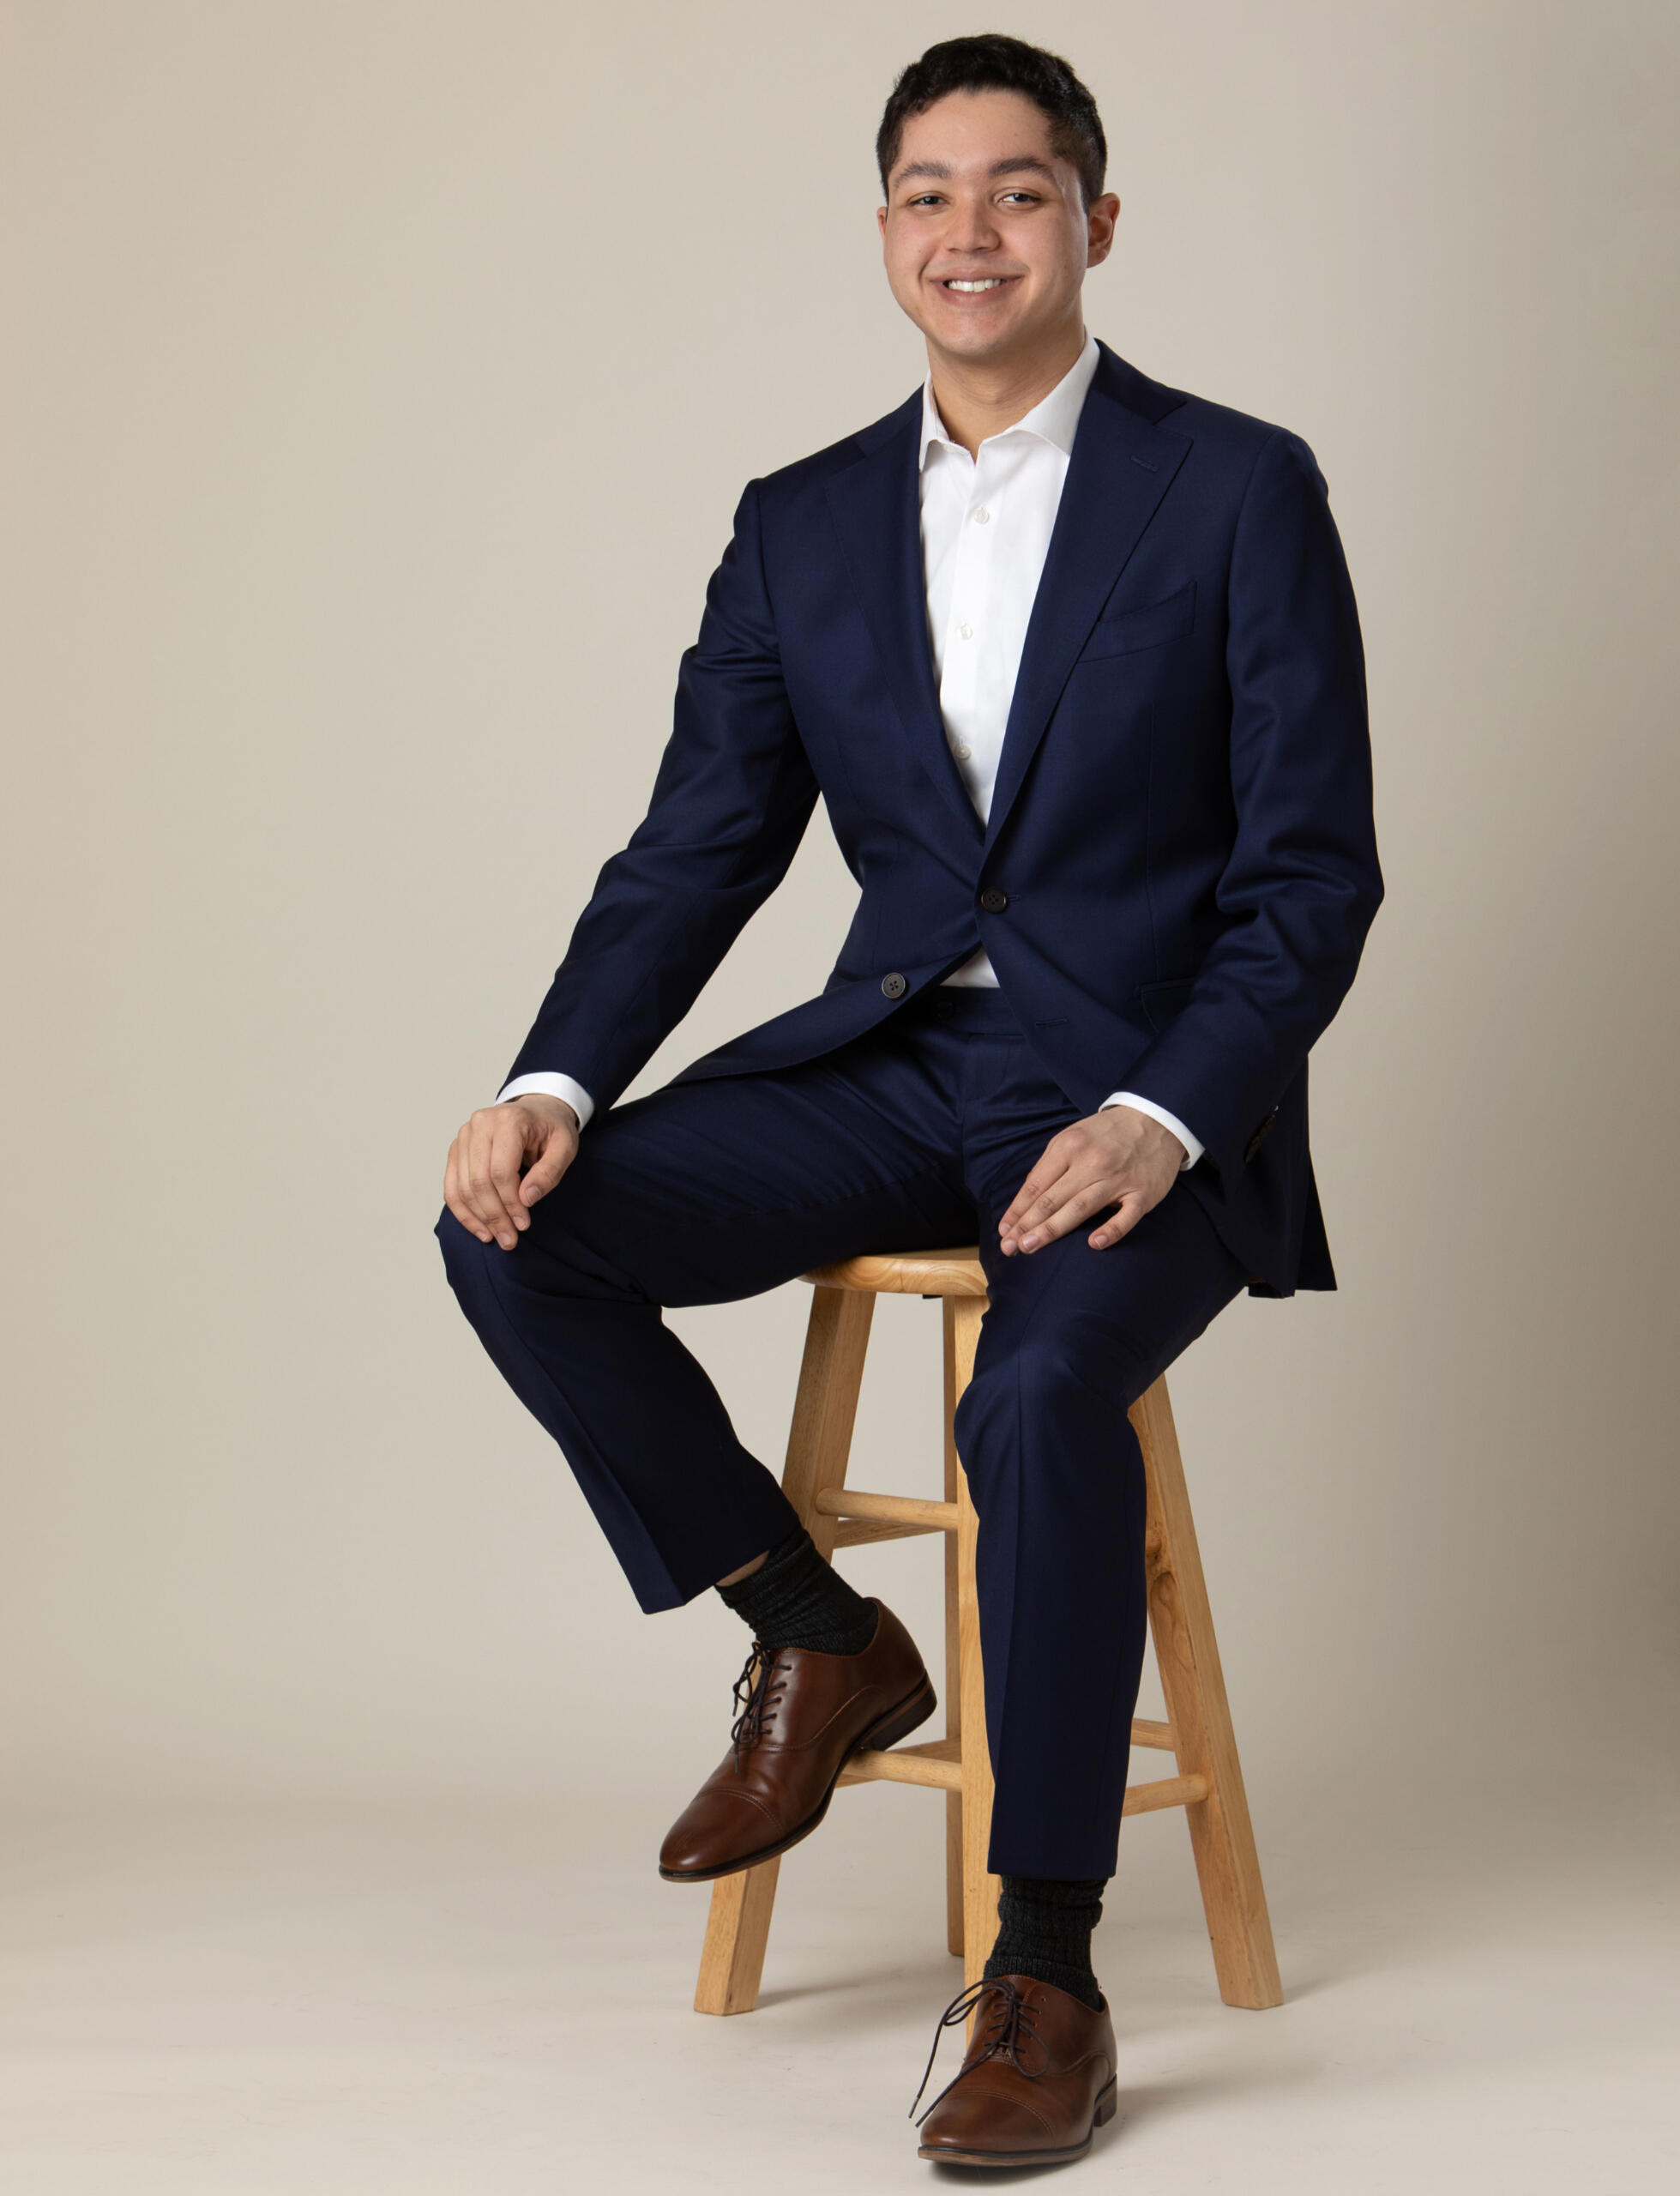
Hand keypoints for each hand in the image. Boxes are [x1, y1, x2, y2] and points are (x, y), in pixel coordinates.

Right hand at [444, 1094, 578, 1249]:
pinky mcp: (456, 1149)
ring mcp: (464, 1136)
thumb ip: (549, 1172)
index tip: (524, 1224)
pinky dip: (463, 1211)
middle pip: (478, 1181)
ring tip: (496, 1238)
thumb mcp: (565, 1147)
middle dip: (494, 1215)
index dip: (510, 1203)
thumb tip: (526, 1199)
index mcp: (508, 1120)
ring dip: (478, 1218)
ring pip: (461, 1187)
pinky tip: (480, 1228)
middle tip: (509, 1240)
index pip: (501, 1171)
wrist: (537, 1110)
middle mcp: (480, 1124)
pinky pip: (451, 1186)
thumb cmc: (551, 1129)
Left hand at [998, 1105, 1185, 1256]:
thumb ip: (1050, 1166)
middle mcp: (1091, 1163)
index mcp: (1069, 1147)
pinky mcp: (1143, 1193)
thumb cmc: (1108, 1133)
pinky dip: (1111, 1230)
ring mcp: (1118, 1179)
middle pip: (1052, 1199)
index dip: (1017, 1210)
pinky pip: (1126, 1216)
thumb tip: (1025, 1199)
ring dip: (1052, 1229)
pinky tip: (1094, 1243)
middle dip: (1027, 1225)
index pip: (1036, 1185)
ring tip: (1030, 1247)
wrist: (1157, 1119)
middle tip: (1009, 1247)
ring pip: (1080, 1208)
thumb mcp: (1073, 1137)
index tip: (1003, 1231)